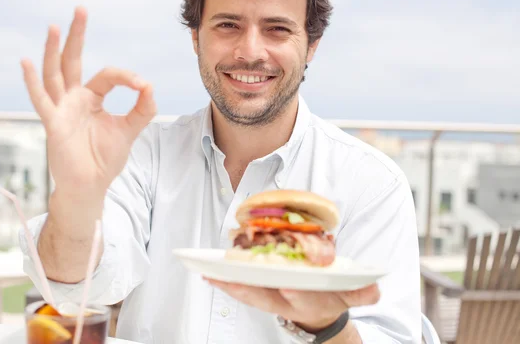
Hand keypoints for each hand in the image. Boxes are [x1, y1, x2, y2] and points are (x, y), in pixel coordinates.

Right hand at [21, 7, 156, 199]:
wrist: (91, 186)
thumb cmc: (105, 159)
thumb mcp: (129, 131)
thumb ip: (142, 109)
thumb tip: (150, 85)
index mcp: (91, 98)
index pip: (107, 76)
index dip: (125, 77)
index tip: (142, 86)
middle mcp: (73, 99)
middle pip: (73, 60)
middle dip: (77, 35)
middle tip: (81, 9)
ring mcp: (61, 109)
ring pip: (55, 74)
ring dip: (53, 51)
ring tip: (54, 27)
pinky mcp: (53, 123)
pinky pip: (41, 100)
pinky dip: (32, 82)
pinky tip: (26, 62)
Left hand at [205, 278, 379, 332]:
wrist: (320, 312)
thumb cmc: (333, 294)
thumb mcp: (354, 294)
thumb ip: (364, 290)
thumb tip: (376, 287)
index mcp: (311, 300)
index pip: (304, 297)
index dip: (298, 293)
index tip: (290, 286)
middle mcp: (287, 303)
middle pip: (267, 298)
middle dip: (252, 289)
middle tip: (234, 279)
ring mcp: (271, 301)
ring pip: (248, 294)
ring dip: (230, 284)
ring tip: (212, 273)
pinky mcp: (259, 294)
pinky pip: (240, 289)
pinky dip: (225, 282)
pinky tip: (209, 272)